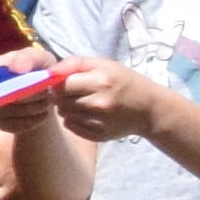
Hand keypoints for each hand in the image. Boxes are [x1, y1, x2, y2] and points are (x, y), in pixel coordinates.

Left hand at [46, 55, 176, 144]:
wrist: (149, 109)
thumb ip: (75, 63)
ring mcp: (100, 122)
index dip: (58, 83)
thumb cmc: (124, 81)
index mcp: (100, 82)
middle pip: (60, 101)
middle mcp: (99, 104)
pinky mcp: (99, 135)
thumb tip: (50, 71)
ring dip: (67, 108)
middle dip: (61, 96)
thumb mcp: (104, 64)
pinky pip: (71, 127)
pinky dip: (74, 120)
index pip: (61, 85)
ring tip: (82, 102)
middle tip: (73, 92)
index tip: (64, 82)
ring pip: (64, 114)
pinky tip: (86, 113)